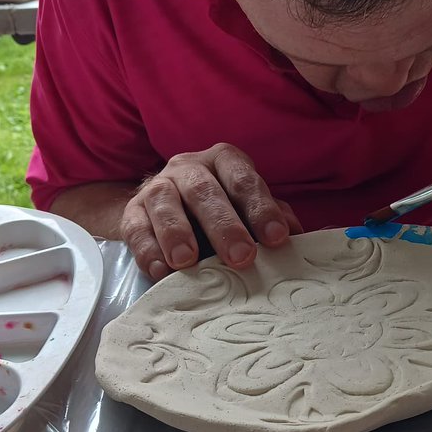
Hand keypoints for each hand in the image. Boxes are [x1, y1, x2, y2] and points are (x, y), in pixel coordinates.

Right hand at [120, 143, 302, 279]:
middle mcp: (189, 168)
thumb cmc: (219, 209)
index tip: (276, 238)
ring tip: (188, 262)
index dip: (261, 208)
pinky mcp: (131, 211)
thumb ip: (273, 218)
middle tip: (241, 257)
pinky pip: (135, 227)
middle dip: (224, 225)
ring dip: (176, 232)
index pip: (244, 180)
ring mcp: (157, 187)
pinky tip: (161, 271)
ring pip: (164, 202)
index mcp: (224, 161)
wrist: (164, 208)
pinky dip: (147, 249)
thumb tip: (300, 236)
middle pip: (205, 191)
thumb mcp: (248, 208)